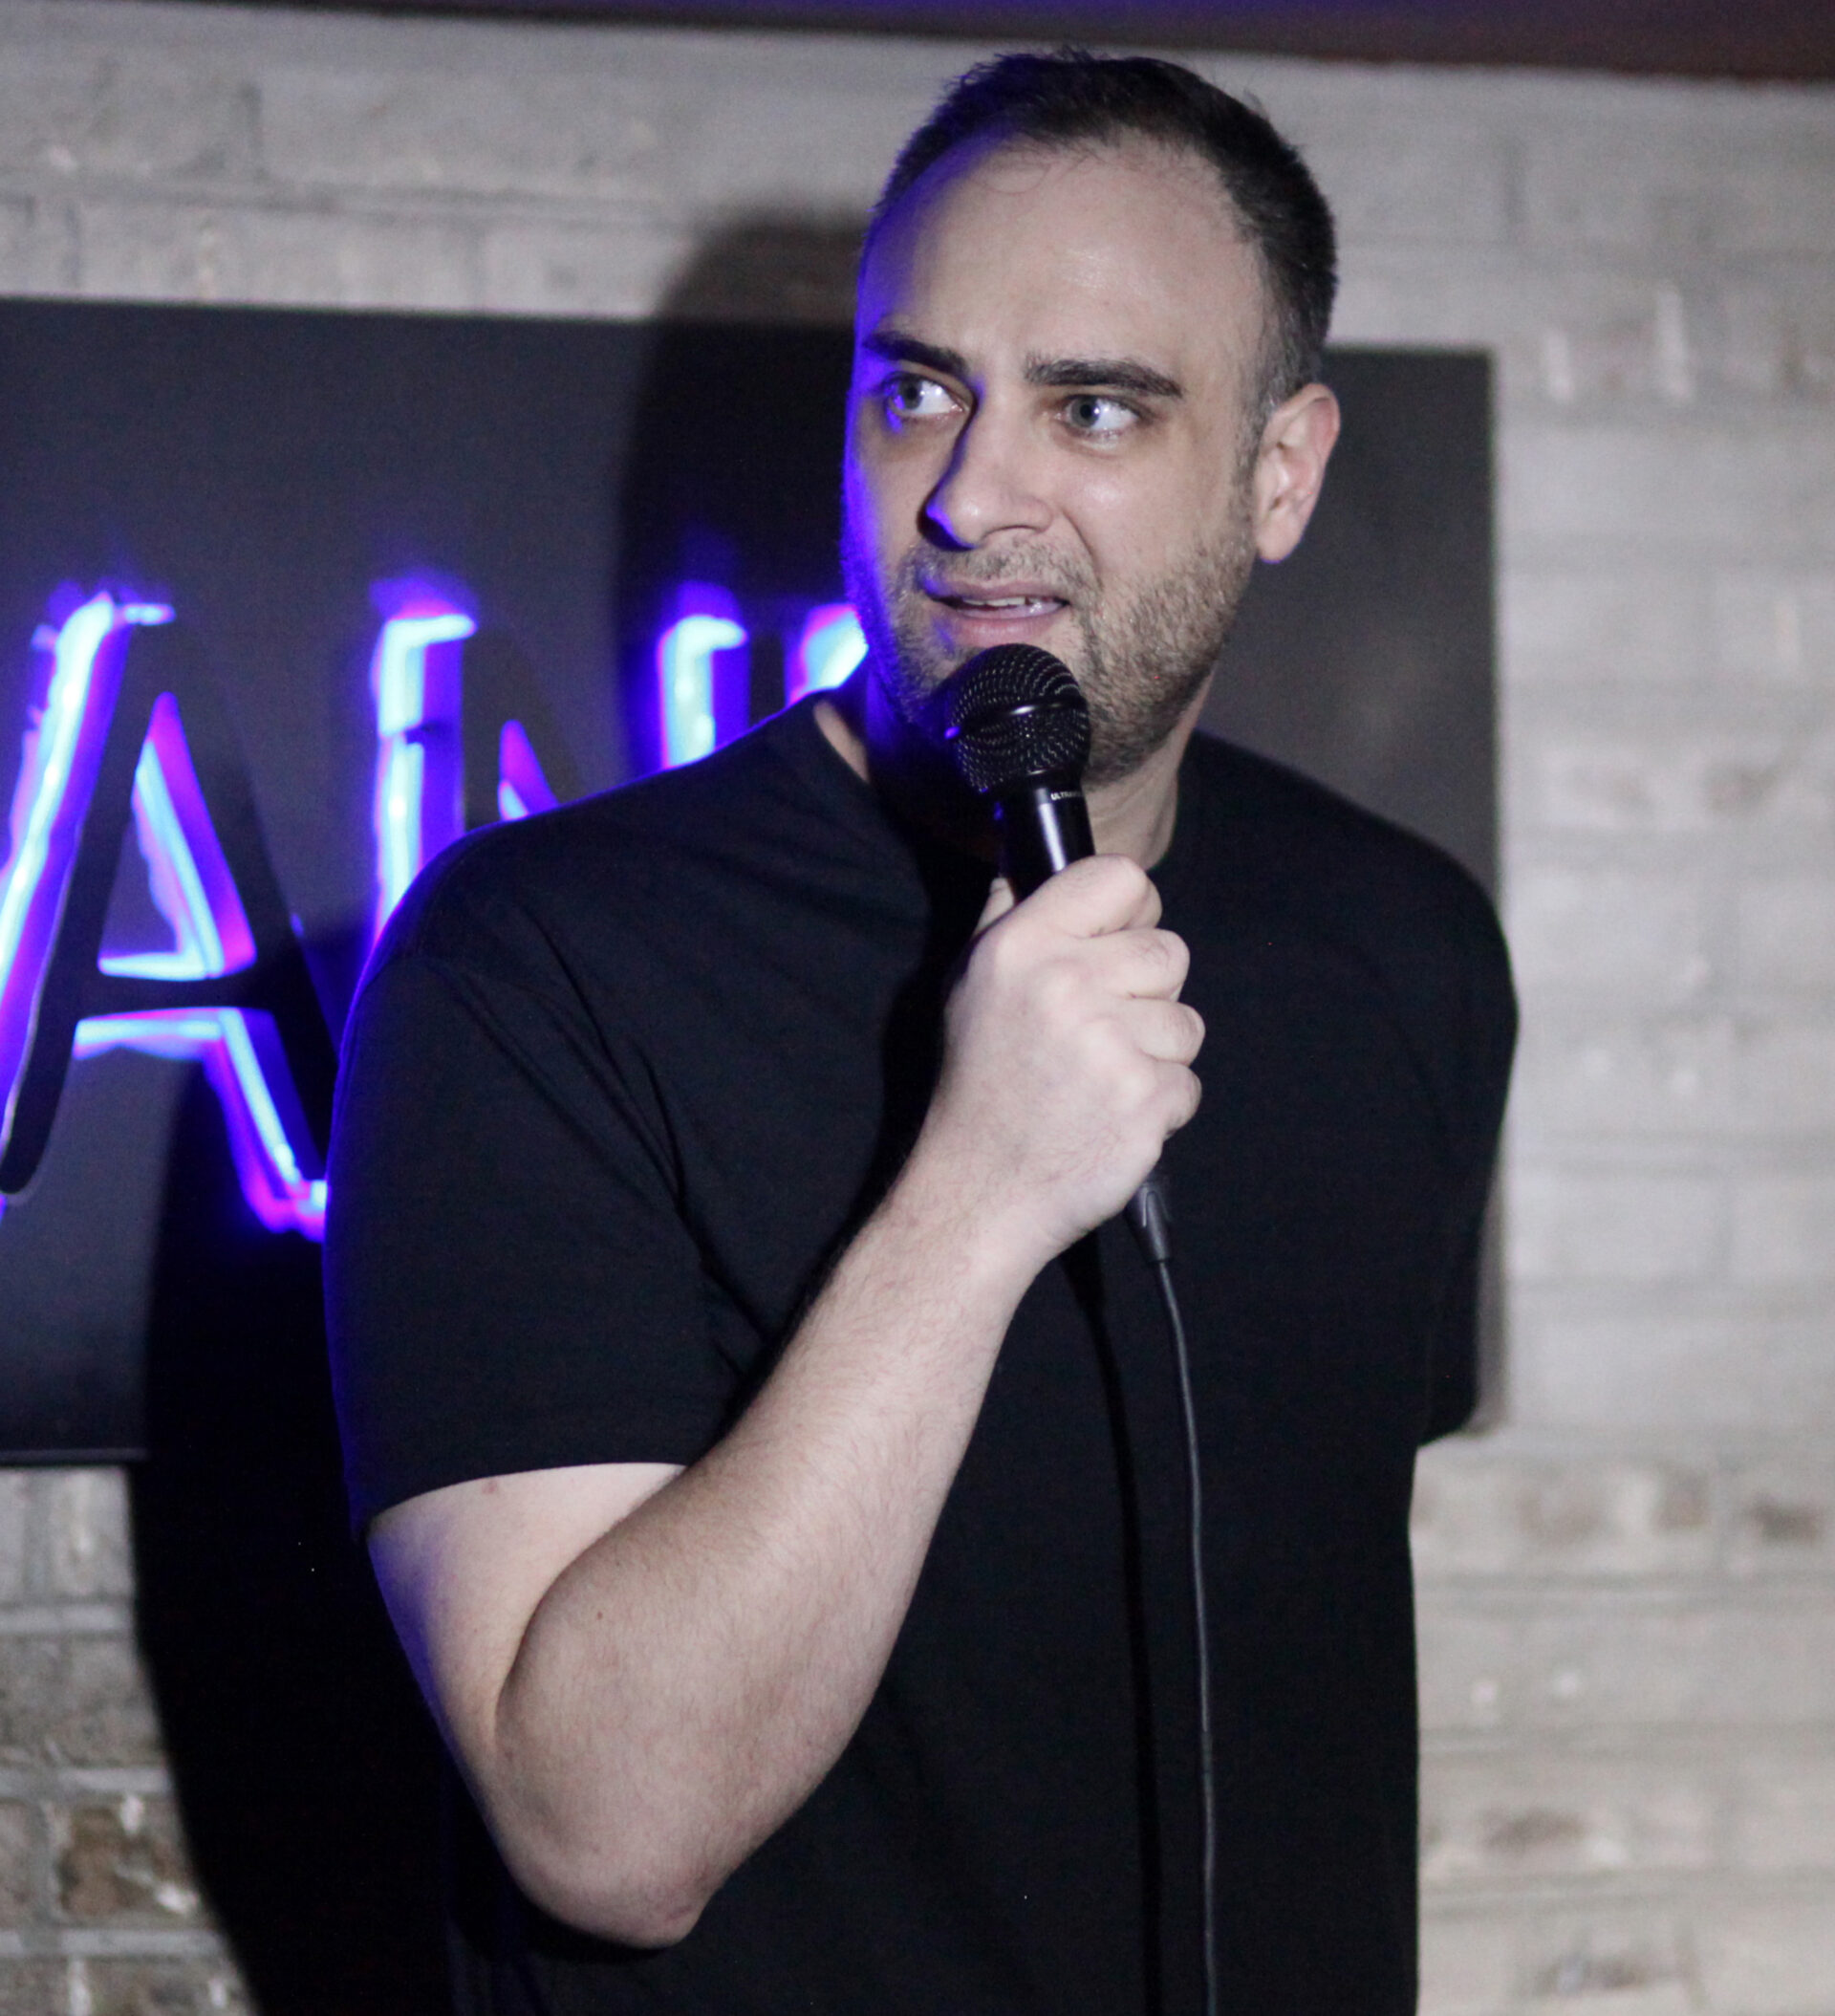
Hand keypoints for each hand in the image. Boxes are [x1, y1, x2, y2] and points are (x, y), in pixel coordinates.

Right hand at [911, 855, 1203, 1273]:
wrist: (979, 1191)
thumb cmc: (978, 1083)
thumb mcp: (968, 983)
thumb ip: (1005, 915)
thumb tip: (1031, 854)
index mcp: (1023, 945)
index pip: (1121, 876)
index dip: (1131, 909)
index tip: (1118, 939)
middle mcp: (1066, 985)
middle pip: (1169, 950)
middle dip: (1147, 990)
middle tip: (1099, 1029)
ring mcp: (1111, 1044)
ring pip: (1186, 1019)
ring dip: (1156, 1051)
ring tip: (1100, 1078)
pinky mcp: (1145, 1099)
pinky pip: (1188, 1081)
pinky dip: (1159, 1103)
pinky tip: (1111, 1115)